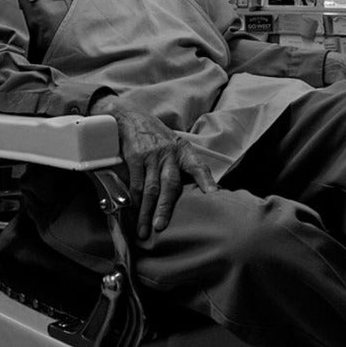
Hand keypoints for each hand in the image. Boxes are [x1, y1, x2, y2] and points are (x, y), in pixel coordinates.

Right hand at [92, 95, 216, 239]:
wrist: (130, 116)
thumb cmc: (156, 137)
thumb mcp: (175, 146)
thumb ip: (183, 166)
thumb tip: (199, 193)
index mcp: (184, 152)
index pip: (199, 167)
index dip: (207, 181)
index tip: (214, 195)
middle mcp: (170, 154)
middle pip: (170, 185)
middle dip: (165, 208)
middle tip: (161, 227)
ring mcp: (152, 155)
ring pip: (150, 189)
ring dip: (146, 211)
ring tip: (144, 230)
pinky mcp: (135, 157)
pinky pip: (135, 183)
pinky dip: (134, 200)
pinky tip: (133, 212)